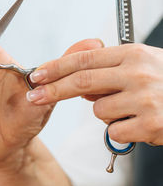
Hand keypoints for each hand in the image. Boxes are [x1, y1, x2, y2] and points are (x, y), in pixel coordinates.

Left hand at [27, 43, 162, 144]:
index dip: (56, 67)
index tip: (36, 75)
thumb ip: (109, 69)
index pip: (84, 59)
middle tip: (34, 97)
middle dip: (53, 91)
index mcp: (133, 54)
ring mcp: (146, 99)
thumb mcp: (141, 64)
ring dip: (106, 114)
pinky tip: (141, 124)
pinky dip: (121, 131)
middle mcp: (139, 73)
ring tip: (131, 110)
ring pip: (99, 111)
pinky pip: (114, 132)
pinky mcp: (151, 125)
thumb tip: (75, 83)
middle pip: (82, 82)